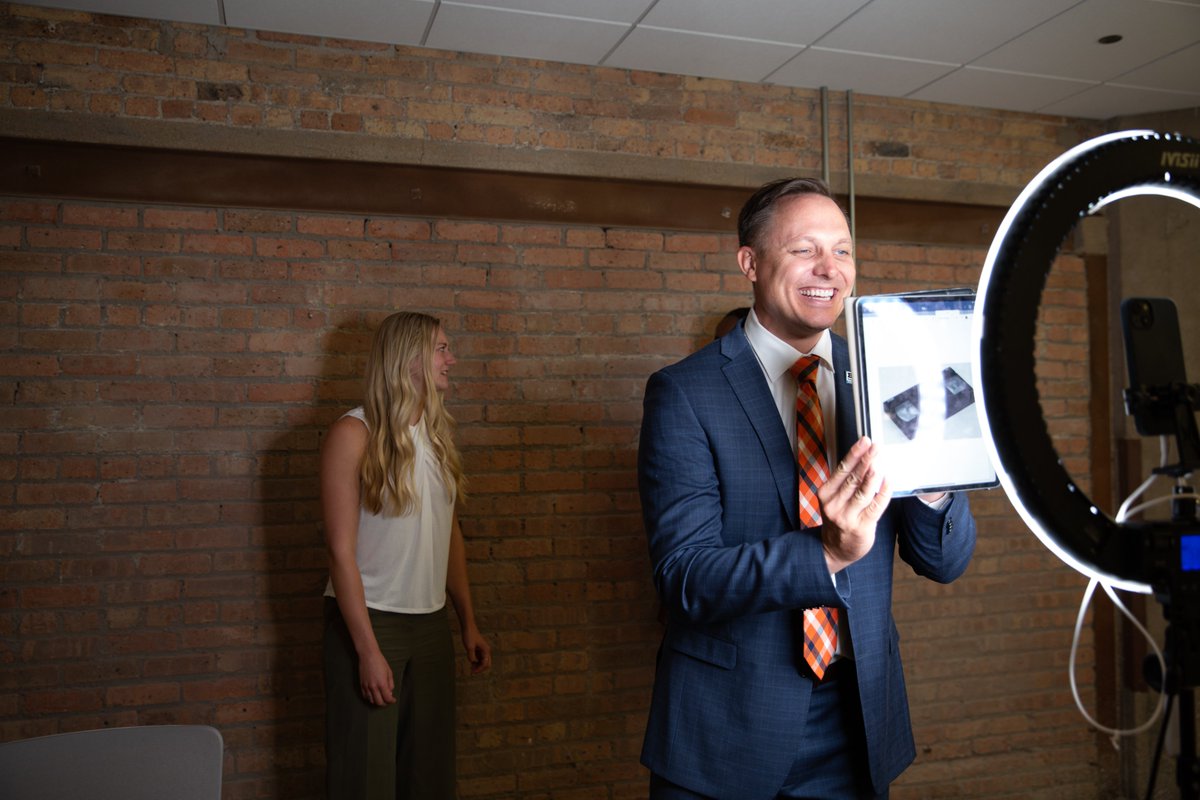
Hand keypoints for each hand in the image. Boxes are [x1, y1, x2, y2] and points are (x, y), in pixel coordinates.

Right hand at [358, 649, 395, 706]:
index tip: (394, 700)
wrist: (368, 655)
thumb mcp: (389, 672)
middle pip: (379, 702)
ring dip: (377, 701)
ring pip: (371, 700)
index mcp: (382, 684)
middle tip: (388, 700)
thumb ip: (390, 683)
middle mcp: (373, 687)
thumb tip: (390, 692)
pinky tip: (374, 695)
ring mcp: (366, 686)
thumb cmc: (380, 662)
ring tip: (381, 698)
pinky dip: (370, 698)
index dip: (391, 701)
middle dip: (385, 703)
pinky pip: (365, 696)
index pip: (387, 698)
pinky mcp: (361, 685)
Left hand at [462, 627, 491, 674]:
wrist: (468, 627)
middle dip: (480, 669)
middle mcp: (486, 651)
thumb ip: (471, 656)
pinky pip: (480, 659)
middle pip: (486, 664)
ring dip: (478, 666)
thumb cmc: (469, 635)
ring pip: (483, 662)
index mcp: (486, 650)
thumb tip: (472, 662)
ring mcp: (483, 650)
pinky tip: (471, 663)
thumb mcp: (469, 647)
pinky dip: (476, 663)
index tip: (472, 672)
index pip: (485, 664)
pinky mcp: (478, 650)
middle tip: (472, 672)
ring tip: (471, 668)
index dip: (479, 669)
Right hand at [818, 436, 891, 572]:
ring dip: (872, 475)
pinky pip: (875, 506)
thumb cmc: (839, 519)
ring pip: (862, 491)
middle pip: (852, 478)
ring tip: (879, 461)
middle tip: (876, 447)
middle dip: (866, 460)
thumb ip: (846, 482)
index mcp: (825, 493)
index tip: (864, 441)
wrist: (835, 549)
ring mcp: (846, 517)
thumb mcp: (835, 499)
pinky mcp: (861, 527)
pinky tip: (888, 481)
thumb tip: (866, 459)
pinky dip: (883, 493)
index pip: (842, 469)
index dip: (854, 454)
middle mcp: (833, 504)